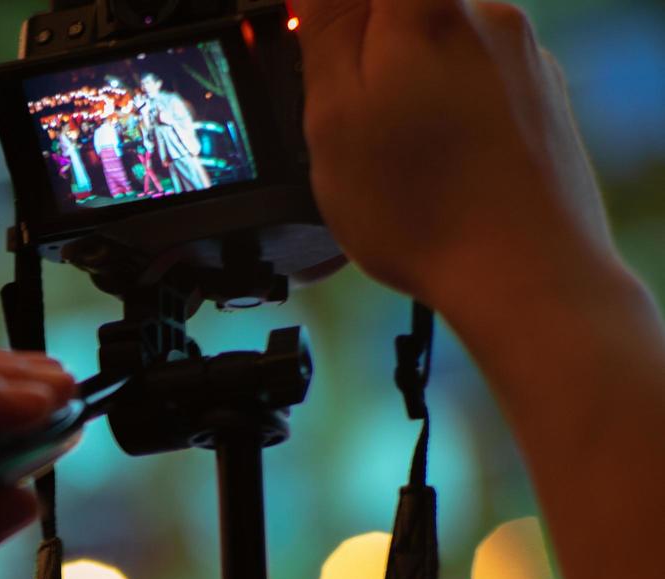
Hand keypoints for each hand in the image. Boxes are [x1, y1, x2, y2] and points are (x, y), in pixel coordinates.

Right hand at [289, 0, 620, 317]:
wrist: (525, 274)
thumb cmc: (425, 208)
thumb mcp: (335, 115)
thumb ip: (325, 27)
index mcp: (425, 8)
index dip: (328, 17)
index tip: (314, 58)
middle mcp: (486, 17)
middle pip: (399, 10)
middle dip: (364, 56)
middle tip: (345, 122)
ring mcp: (522, 60)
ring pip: (436, 53)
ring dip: (403, 93)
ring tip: (391, 163)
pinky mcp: (541, 102)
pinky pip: (472, 90)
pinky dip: (443, 121)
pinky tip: (434, 175)